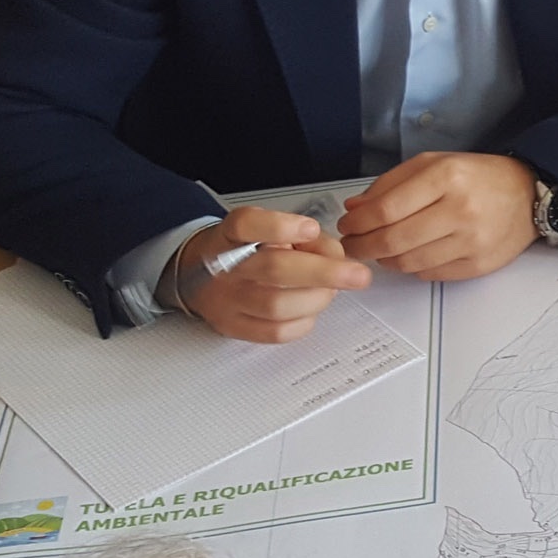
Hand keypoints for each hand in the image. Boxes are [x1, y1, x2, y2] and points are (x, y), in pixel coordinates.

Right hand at [171, 208, 371, 344]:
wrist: (200, 275)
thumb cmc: (247, 250)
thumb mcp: (272, 230)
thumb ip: (305, 238)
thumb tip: (336, 257)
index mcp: (231, 234)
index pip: (246, 225)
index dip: (280, 228)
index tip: (311, 229)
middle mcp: (224, 267)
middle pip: (272, 269)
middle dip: (323, 272)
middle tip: (358, 275)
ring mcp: (226, 300)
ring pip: (276, 305)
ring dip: (316, 299)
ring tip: (329, 291)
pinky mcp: (233, 327)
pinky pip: (275, 332)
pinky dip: (303, 321)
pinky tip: (309, 309)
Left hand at [338, 152, 538, 280]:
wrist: (528, 194)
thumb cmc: (476, 177)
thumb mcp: (433, 164)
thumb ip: (390, 184)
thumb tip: (354, 210)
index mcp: (447, 177)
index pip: (385, 209)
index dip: (357, 222)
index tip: (347, 225)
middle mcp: (461, 210)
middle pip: (393, 240)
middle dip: (362, 246)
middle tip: (353, 245)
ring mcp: (473, 241)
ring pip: (408, 262)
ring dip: (385, 259)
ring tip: (381, 249)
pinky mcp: (480, 265)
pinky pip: (430, 274)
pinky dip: (412, 267)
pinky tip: (412, 254)